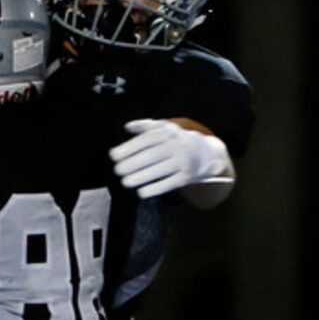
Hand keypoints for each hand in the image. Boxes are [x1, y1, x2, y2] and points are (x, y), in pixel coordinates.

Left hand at [110, 119, 231, 198]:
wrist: (205, 152)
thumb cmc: (176, 140)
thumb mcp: (164, 129)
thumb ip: (145, 126)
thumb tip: (127, 127)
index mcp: (168, 132)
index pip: (145, 140)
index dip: (128, 148)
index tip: (114, 156)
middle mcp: (176, 145)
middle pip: (150, 156)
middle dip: (131, 164)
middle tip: (117, 171)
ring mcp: (182, 161)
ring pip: (158, 171)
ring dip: (140, 177)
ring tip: (125, 182)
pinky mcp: (187, 176)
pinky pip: (168, 184)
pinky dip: (154, 189)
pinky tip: (141, 192)